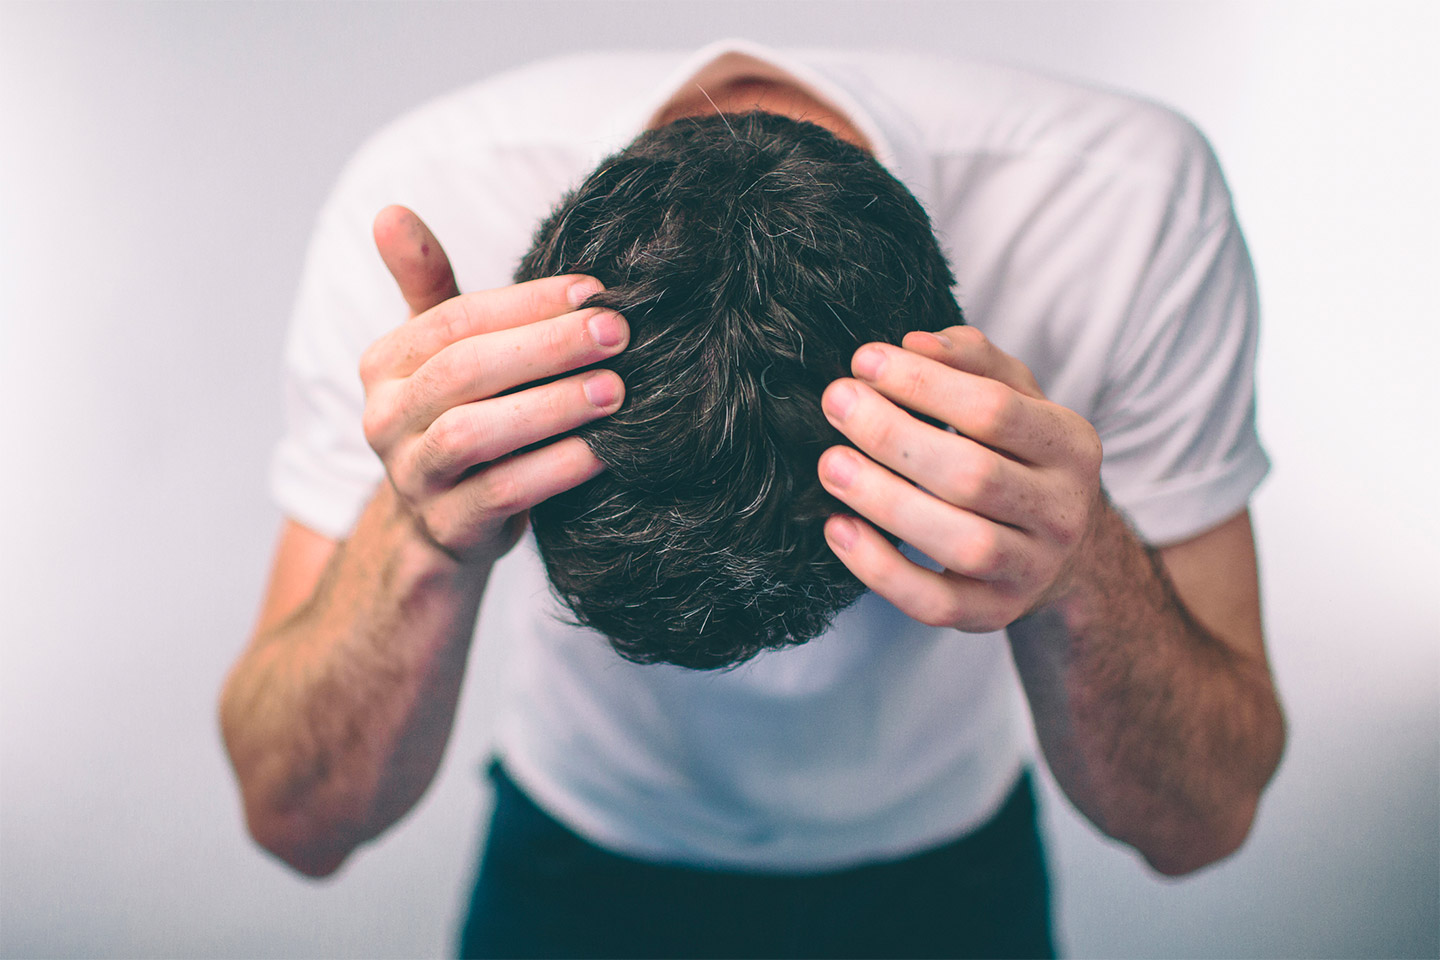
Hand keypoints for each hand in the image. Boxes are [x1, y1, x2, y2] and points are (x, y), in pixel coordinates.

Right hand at [360, 206, 627, 565]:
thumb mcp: (442, 352)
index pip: (454, 321)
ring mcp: (412, 478)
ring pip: (473, 434)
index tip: (594, 290)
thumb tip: (390, 212)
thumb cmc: (461, 416)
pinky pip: (500, 494)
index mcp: (386, 365)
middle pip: (464, 371)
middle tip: (617, 334)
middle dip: (546, 347)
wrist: (447, 526)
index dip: (525, 303)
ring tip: (615, 391)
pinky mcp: (448, 528)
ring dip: (550, 408)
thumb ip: (428, 285)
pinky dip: (553, 471)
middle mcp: (386, 419)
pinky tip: (602, 452)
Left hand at [817, 325, 1102, 631]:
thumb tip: (914, 343)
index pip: (996, 410)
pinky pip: (936, 603)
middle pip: (974, 476)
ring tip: (831, 463)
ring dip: (885, 501)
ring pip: (961, 543)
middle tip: (837, 403)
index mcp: (1071, 445)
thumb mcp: (1016, 398)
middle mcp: (1062, 512)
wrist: (1060, 551)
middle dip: (894, 436)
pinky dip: (880, 569)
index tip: (865, 361)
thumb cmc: (1019, 458)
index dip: (924, 384)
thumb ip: (973, 361)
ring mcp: (1032, 570)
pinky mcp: (994, 614)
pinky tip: (838, 527)